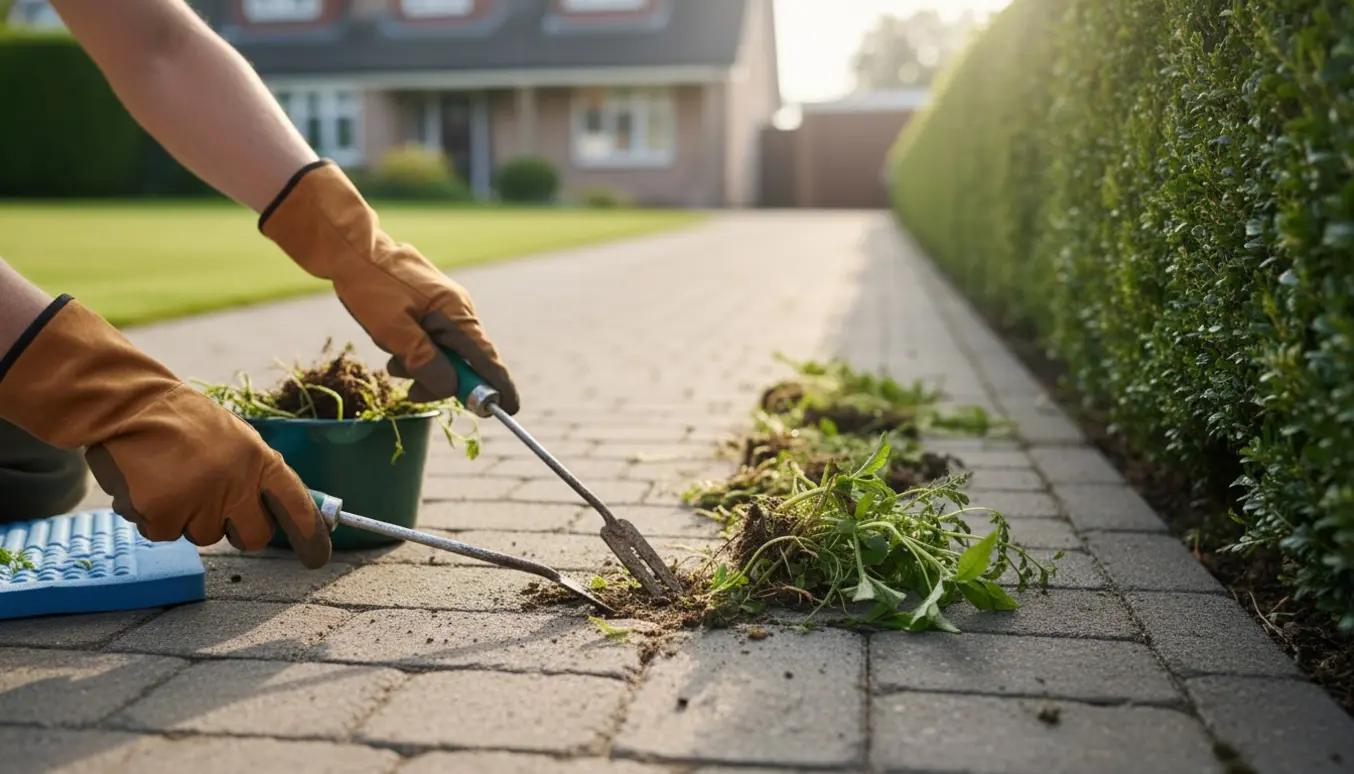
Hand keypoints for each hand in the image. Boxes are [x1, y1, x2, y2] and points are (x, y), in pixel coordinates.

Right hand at [0, 296, 331, 567]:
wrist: (127, 405)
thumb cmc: (179, 421)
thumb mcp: (231, 438)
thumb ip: (251, 473)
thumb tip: (266, 510)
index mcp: (259, 459)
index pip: (296, 503)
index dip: (310, 534)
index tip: (317, 557)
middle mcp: (237, 483)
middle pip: (254, 537)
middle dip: (238, 531)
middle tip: (214, 506)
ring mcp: (200, 501)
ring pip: (203, 536)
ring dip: (187, 517)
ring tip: (169, 477)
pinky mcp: (163, 514)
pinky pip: (163, 533)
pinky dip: (152, 516)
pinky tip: (145, 484)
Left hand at [259, 160, 519, 413]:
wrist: (352, 249)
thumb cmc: (371, 287)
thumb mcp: (393, 330)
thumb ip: (424, 360)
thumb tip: (450, 388)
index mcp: (457, 315)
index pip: (487, 359)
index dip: (499, 387)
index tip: (509, 411)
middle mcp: (459, 311)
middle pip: (466, 361)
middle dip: (442, 382)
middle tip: (412, 394)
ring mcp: (446, 307)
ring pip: (446, 352)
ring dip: (422, 367)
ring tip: (392, 364)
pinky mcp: (431, 306)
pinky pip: (434, 340)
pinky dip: (417, 352)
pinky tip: (393, 348)